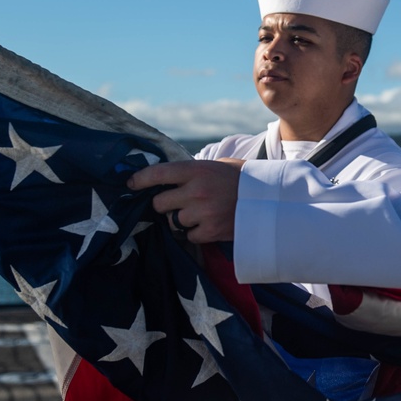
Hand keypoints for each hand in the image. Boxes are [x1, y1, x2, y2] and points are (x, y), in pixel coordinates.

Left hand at [128, 159, 242, 243]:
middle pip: (159, 203)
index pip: (158, 174)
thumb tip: (164, 177)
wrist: (269, 200)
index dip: (140, 179)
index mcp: (196, 170)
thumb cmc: (241, 179)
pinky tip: (207, 224)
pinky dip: (194, 232)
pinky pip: (188, 236)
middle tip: (176, 203)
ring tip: (196, 214)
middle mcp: (196, 191)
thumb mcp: (217, 165)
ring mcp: (202, 213)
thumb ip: (191, 171)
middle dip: (164, 204)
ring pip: (172, 222)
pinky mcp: (210, 231)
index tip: (130, 184)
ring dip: (179, 220)